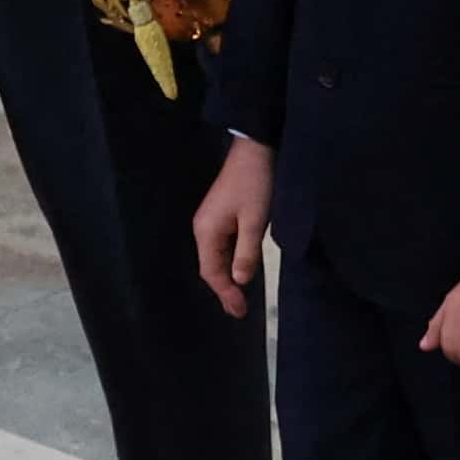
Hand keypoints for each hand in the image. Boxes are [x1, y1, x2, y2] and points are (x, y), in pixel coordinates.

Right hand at [191, 137, 273, 315]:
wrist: (255, 148)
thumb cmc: (255, 184)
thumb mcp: (255, 220)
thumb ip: (247, 253)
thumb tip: (239, 282)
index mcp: (207, 231)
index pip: (212, 272)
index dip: (225, 293)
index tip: (240, 311)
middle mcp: (204, 228)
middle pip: (211, 266)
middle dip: (224, 289)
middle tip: (240, 310)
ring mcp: (211, 220)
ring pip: (217, 256)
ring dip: (228, 276)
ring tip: (241, 297)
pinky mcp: (221, 214)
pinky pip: (223, 245)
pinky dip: (232, 260)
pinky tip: (242, 269)